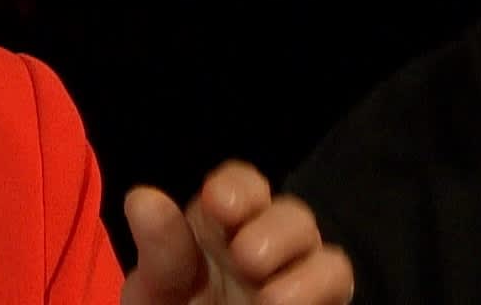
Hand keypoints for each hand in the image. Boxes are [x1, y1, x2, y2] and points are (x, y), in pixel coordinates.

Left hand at [123, 160, 352, 304]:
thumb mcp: (156, 295)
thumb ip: (159, 253)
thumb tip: (143, 197)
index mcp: (218, 232)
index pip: (241, 187)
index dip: (238, 187)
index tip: (218, 204)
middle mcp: (264, 250)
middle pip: (291, 214)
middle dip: (273, 227)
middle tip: (244, 258)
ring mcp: (297, 282)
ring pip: (322, 249)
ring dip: (300, 265)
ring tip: (266, 297)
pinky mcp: (321, 304)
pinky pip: (336, 283)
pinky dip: (315, 288)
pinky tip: (281, 304)